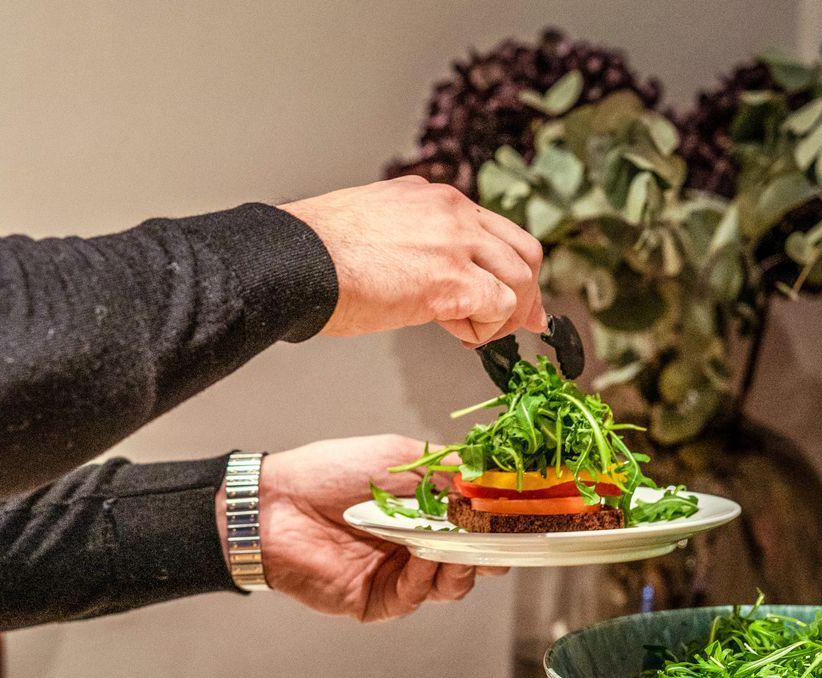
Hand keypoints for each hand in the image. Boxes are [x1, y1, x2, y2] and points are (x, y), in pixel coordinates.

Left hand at [223, 435, 505, 622]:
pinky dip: (426, 576)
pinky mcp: (378, 600)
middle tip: (501, 539)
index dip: (499, 524)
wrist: (274, 505)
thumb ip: (448, 472)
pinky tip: (425, 555)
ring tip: (459, 545)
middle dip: (490, 552)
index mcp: (425, 510)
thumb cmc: (327, 473)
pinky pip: (415, 595)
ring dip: (461, 565)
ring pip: (450, 584)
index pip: (476, 524)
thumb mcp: (399, 458)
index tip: (521, 516)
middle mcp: (418, 546)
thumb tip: (491, 482)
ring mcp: (400, 575)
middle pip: (472, 560)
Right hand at [280, 176, 547, 345]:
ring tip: (475, 334)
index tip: (514, 296)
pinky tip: (456, 334)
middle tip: (521, 324)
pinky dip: (485, 330)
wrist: (294, 262)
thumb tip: (423, 278)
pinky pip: (499, 307)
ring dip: (504, 316)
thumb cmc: (316, 257)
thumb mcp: (374, 230)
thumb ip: (411, 243)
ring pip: (519, 279)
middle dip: (527, 292)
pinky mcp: (453, 281)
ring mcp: (455, 243)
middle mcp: (451, 212)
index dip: (509, 267)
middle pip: (523, 250)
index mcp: (432, 199)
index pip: (493, 229)